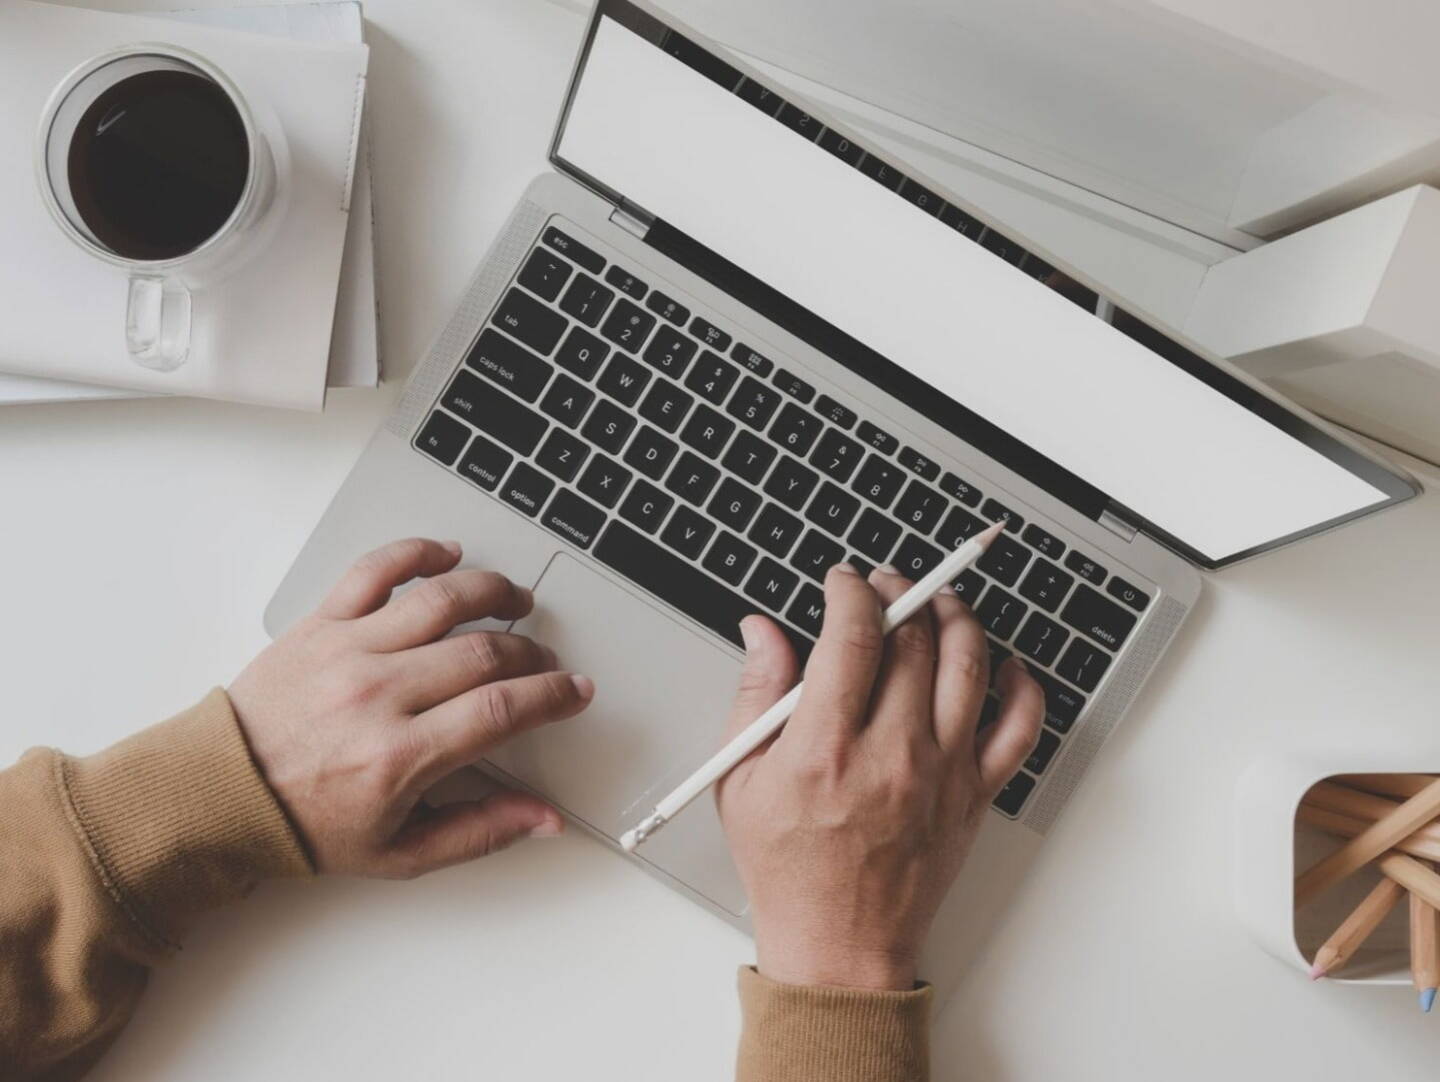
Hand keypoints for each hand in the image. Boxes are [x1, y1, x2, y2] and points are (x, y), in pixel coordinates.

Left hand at [228, 538, 592, 878]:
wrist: (221, 794)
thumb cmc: (307, 823)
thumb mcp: (400, 852)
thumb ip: (481, 832)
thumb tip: (544, 819)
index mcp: (399, 756)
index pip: (500, 709)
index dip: (552, 696)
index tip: (575, 691)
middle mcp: (377, 694)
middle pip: (483, 652)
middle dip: (531, 653)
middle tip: (543, 662)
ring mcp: (348, 651)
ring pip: (441, 599)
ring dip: (493, 591)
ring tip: (515, 600)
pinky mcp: (321, 623)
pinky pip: (376, 570)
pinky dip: (418, 552)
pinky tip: (448, 555)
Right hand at [716, 563, 1043, 990]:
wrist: (840, 947)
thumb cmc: (789, 870)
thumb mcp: (741, 781)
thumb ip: (755, 695)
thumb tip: (763, 631)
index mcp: (826, 748)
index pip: (854, 635)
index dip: (851, 591)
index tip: (843, 582)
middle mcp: (892, 753)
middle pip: (914, 639)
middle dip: (899, 592)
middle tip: (885, 584)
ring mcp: (942, 772)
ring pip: (968, 665)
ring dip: (956, 616)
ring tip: (938, 601)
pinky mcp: (975, 795)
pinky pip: (1019, 727)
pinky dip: (1020, 685)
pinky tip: (1000, 664)